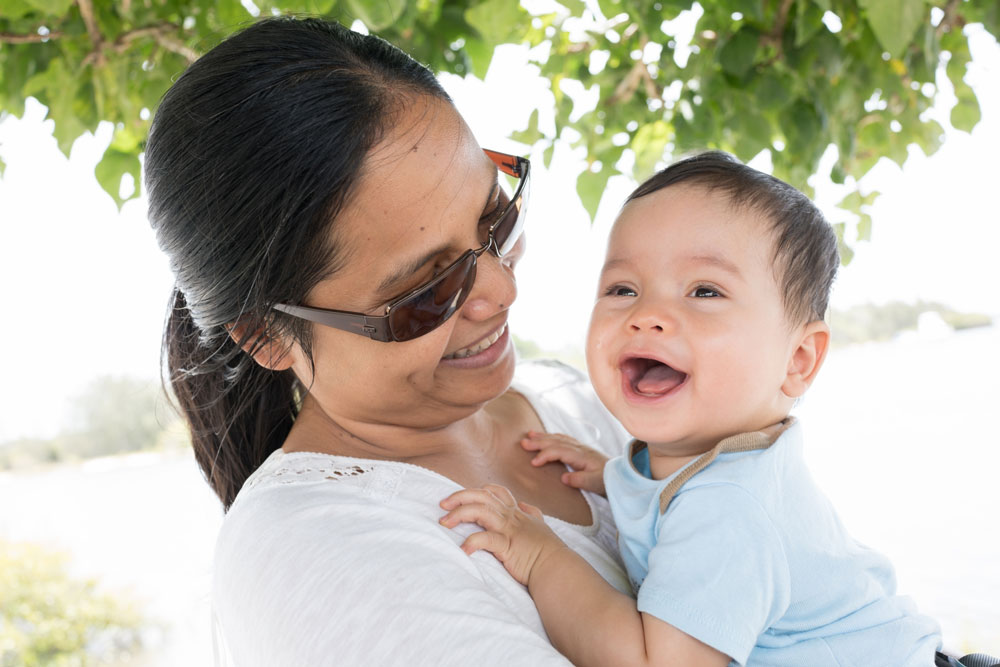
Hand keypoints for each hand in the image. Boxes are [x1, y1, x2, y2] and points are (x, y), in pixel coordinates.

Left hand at [439, 484, 564, 586]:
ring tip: (444, 523)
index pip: (496, 492)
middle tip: (442, 504)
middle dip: (460, 496)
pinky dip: (471, 542)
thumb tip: (526, 505)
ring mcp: (509, 530)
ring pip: (480, 511)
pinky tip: (463, 550)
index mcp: (517, 513)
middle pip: (482, 496)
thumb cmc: (548, 551)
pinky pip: (485, 539)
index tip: (463, 497)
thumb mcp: (540, 527)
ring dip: (459, 514)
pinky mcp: (507, 545)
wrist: (557, 568)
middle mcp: (511, 517)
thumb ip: (532, 514)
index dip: (478, 491)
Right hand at [521, 431, 608, 495]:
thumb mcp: (595, 483)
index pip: (559, 452)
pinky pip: (564, 439)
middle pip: (556, 442)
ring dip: (544, 436)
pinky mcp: (581, 449)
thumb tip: (564, 477)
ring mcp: (580, 447)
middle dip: (539, 442)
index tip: (533, 463)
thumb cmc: (607, 480)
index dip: (545, 455)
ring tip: (529, 434)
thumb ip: (580, 480)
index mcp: (581, 456)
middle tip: (523, 443)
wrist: (621, 475)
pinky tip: (546, 437)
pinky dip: (552, 437)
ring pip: (559, 439)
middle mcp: (580, 448)